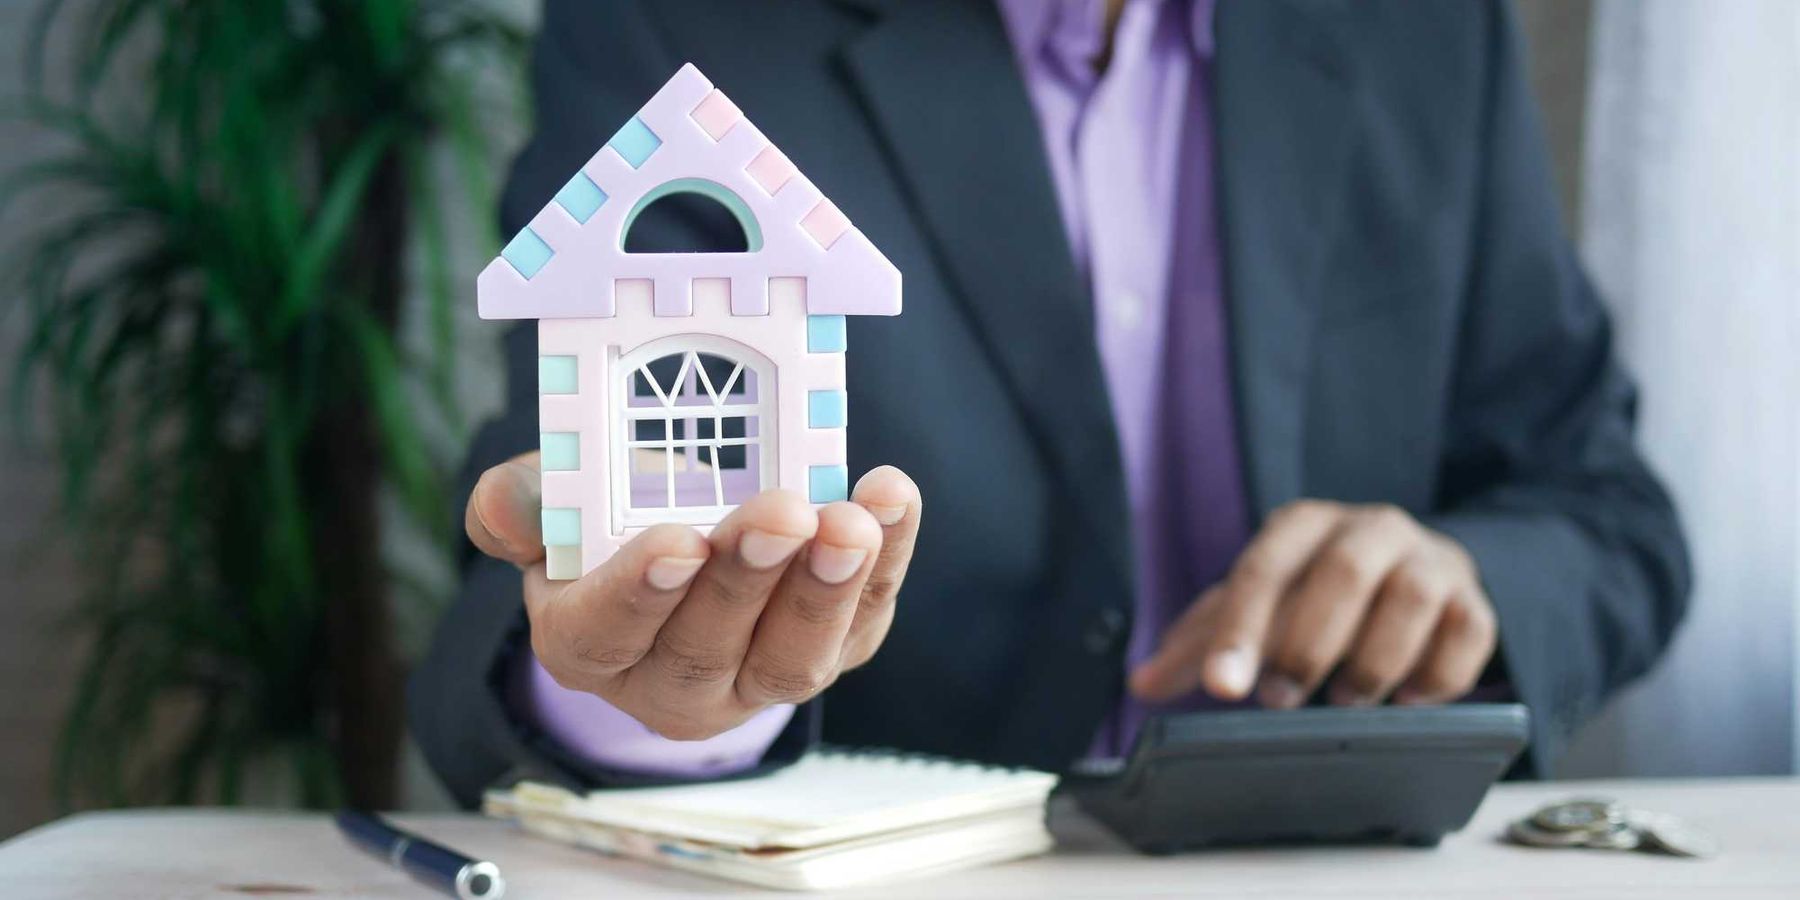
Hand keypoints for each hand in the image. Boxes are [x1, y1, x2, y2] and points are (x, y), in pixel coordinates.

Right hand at [466, 452, 921, 739]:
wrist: (685, 540)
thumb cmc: (609, 522)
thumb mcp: (553, 506)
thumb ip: (522, 504)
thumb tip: (506, 504)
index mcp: (588, 645)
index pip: (607, 633)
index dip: (642, 591)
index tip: (679, 542)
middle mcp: (672, 682)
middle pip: (707, 648)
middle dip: (748, 579)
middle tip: (782, 514)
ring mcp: (758, 678)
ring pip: (793, 657)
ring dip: (827, 588)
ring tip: (850, 522)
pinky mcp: (832, 651)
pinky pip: (863, 619)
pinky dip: (886, 561)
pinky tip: (891, 499)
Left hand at [1130, 500, 1496, 708]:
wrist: (1413, 572)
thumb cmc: (1317, 593)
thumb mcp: (1258, 607)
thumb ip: (1202, 643)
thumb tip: (1141, 684)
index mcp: (1303, 525)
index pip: (1263, 570)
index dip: (1240, 631)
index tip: (1223, 688)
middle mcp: (1370, 528)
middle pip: (1342, 573)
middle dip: (1308, 644)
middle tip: (1281, 700)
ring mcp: (1429, 561)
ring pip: (1410, 598)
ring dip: (1374, 659)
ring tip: (1347, 701)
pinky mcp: (1473, 599)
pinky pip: (1468, 631)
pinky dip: (1438, 674)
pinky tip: (1408, 700)